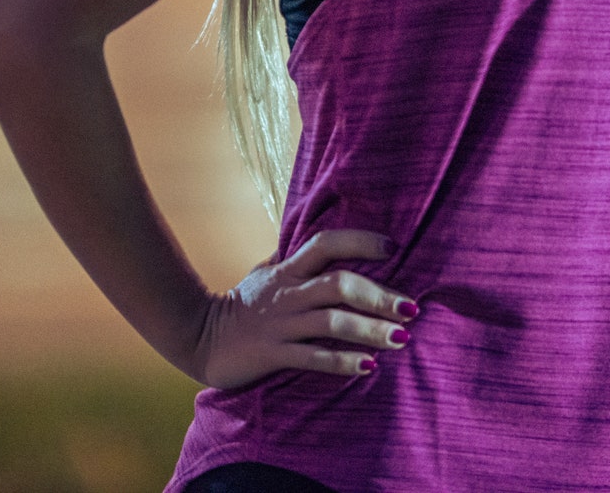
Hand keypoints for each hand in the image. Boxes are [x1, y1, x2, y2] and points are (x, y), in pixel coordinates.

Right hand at [191, 229, 418, 389]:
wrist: (197, 336)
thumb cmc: (242, 303)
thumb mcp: (266, 271)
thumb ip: (295, 257)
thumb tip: (323, 241)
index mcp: (289, 269)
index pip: (326, 243)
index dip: (359, 241)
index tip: (392, 248)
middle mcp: (289, 293)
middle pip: (338, 285)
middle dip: (378, 295)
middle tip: (412, 307)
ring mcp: (281, 324)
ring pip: (331, 323)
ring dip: (369, 330)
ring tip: (401, 338)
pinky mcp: (272, 355)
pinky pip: (312, 358)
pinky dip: (342, 362)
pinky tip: (368, 367)